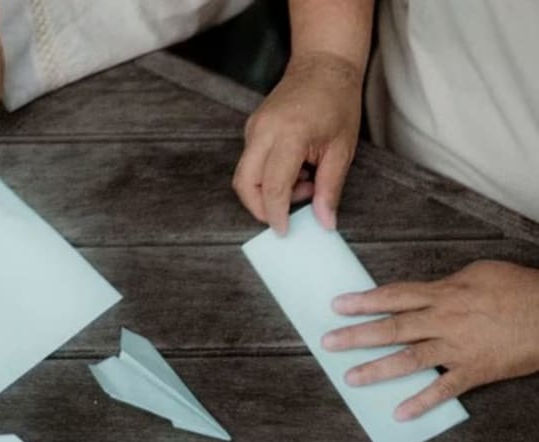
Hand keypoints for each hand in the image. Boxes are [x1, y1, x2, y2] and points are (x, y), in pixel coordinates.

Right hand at [232, 52, 362, 233]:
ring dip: (266, 192)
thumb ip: (329, 188)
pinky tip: (296, 170)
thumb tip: (324, 222)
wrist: (323, 65)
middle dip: (261, 208)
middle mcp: (263, 131)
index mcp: (289, 134)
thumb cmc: (337, 102)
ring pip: (244, 175)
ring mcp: (253, 128)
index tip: (284, 231)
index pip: (272, 186)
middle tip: (289, 216)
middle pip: (245, 184)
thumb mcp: (342, 149)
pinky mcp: (251, 128)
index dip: (276, 214)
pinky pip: (250, 162)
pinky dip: (268, 177)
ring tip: (304, 183)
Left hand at [322, 260, 538, 420]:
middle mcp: (444, 320)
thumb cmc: (518, 289)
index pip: (393, 296)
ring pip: (409, 359)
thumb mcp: (477, 274)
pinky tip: (399, 412)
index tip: (337, 305)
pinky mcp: (475, 370)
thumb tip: (421, 293)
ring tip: (351, 378)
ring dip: (378, 369)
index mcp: (443, 293)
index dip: (363, 301)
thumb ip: (444, 285)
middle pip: (392, 328)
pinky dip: (421, 402)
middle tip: (328, 342)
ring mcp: (458, 348)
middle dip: (357, 335)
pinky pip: (443, 389)